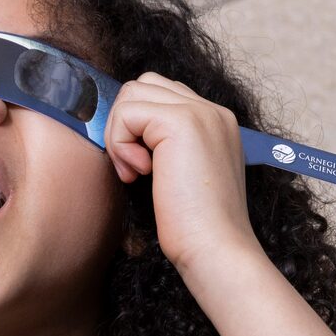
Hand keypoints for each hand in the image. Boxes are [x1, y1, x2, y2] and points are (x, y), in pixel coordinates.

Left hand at [104, 73, 265, 285]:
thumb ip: (163, 145)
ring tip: (135, 172)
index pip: (160, 94)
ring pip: (131, 94)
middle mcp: (212, 110)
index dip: (137, 126)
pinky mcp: (182, 122)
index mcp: (215, 121)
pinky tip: (138, 174)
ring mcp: (200, 112)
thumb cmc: (195, 227)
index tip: (141, 168)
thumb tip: (124, 129)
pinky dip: (120, 143)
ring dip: (119, 133)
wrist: (215, 249)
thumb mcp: (180, 174)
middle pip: (143, 85)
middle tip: (132, 170)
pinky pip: (127, 112)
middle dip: (124, 124)